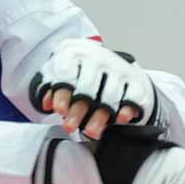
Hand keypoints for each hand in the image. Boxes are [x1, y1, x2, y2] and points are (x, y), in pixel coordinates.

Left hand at [29, 39, 158, 138]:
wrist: (112, 63)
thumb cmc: (82, 73)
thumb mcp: (63, 74)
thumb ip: (52, 88)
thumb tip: (47, 103)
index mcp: (77, 52)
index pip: (68, 73)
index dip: (62, 93)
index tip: (59, 110)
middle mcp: (100, 57)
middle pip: (88, 87)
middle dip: (78, 110)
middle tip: (70, 127)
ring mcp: (120, 68)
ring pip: (110, 95)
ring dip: (99, 117)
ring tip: (91, 131)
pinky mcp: (137, 79)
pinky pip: (133, 96)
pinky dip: (127, 108)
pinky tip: (120, 118)